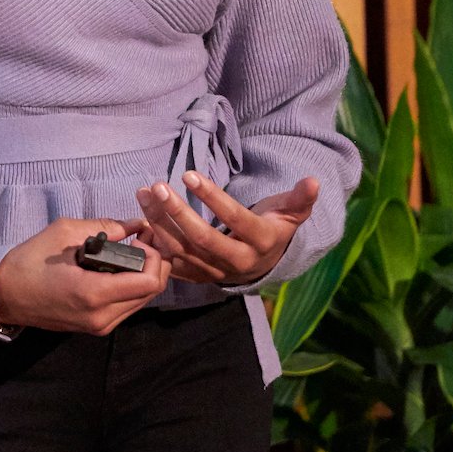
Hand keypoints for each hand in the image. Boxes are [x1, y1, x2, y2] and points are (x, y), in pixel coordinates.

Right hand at [0, 217, 171, 335]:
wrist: (3, 294)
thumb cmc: (29, 261)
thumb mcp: (64, 233)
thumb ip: (104, 227)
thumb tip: (135, 224)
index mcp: (93, 293)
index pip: (148, 282)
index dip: (155, 257)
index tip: (143, 238)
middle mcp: (102, 316)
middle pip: (151, 293)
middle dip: (156, 264)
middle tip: (146, 240)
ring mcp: (100, 326)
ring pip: (143, 301)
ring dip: (146, 276)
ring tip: (136, 251)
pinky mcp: (96, 328)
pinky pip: (127, 307)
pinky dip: (133, 287)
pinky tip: (124, 267)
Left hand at [132, 173, 319, 285]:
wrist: (262, 265)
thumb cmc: (273, 229)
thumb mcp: (289, 214)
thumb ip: (299, 199)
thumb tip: (314, 181)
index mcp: (259, 243)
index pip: (234, 219)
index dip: (211, 198)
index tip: (188, 174)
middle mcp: (236, 262)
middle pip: (202, 239)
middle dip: (177, 213)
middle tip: (157, 186)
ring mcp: (213, 272)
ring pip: (181, 250)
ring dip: (158, 223)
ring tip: (143, 194)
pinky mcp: (196, 277)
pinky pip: (171, 264)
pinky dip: (153, 246)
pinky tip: (138, 223)